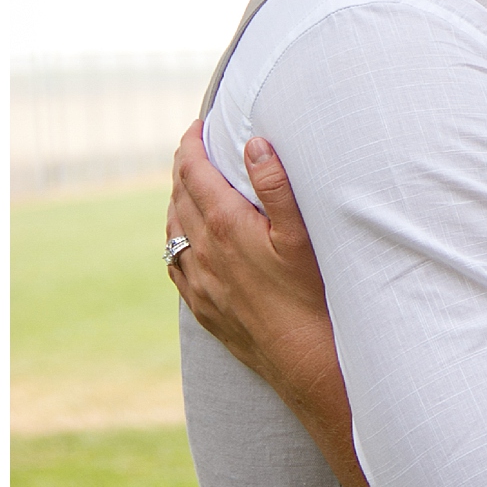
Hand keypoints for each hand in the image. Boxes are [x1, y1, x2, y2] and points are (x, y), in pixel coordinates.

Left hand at [167, 122, 337, 410]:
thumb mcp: (301, 234)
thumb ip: (276, 185)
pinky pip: (176, 263)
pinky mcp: (202, 306)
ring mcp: (198, 281)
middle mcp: (202, 252)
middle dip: (186, 166)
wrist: (307, 361)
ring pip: (173, 229)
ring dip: (179, 201)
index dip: (191, 142)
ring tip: (194, 187)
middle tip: (199, 148)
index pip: (192, 171)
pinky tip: (189, 239)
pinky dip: (178, 239)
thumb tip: (253, 143)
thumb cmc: (313, 294)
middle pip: (179, 195)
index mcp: (225, 226)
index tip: (199, 125)